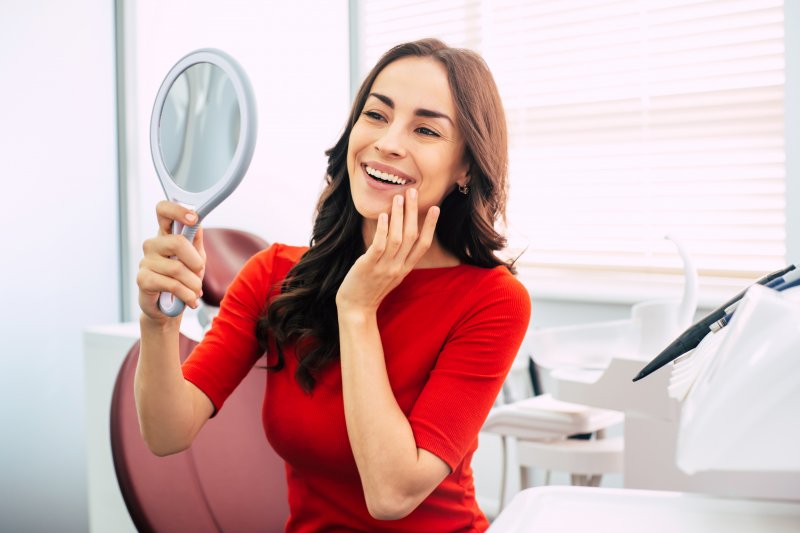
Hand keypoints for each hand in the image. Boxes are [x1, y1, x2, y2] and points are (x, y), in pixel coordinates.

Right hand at [137, 201, 205, 321]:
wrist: (168, 308)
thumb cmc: (182, 279)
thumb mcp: (195, 258)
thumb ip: (195, 239)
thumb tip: (198, 219)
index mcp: (165, 235)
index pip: (163, 210)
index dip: (177, 210)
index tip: (194, 218)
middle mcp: (153, 244)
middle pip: (177, 242)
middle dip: (195, 262)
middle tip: (199, 273)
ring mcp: (145, 261)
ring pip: (178, 268)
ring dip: (194, 284)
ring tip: (195, 291)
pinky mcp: (143, 279)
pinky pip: (172, 285)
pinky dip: (187, 295)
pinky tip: (191, 301)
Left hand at [336, 188, 439, 313]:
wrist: (357, 308)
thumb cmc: (371, 288)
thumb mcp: (391, 273)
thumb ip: (397, 256)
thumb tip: (398, 232)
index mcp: (406, 268)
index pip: (424, 244)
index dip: (431, 226)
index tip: (436, 208)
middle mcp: (398, 267)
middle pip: (412, 236)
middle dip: (413, 212)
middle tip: (413, 192)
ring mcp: (384, 267)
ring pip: (397, 238)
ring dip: (399, 216)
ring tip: (398, 197)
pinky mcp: (368, 266)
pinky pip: (379, 246)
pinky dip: (383, 229)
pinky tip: (383, 215)